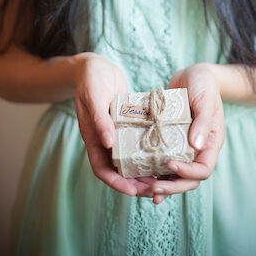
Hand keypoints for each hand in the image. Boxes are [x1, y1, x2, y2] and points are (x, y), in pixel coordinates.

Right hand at [72, 52, 152, 197]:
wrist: (96, 65)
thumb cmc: (91, 79)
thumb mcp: (94, 97)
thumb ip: (100, 119)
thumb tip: (110, 144)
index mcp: (93, 137)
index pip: (101, 169)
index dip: (116, 182)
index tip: (133, 191)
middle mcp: (105, 139)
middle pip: (118, 169)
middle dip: (135, 182)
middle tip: (155, 189)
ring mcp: (116, 132)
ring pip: (130, 158)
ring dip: (144, 169)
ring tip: (162, 176)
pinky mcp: (127, 123)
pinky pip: (137, 142)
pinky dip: (147, 150)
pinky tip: (164, 152)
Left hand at [136, 64, 224, 203]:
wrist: (194, 75)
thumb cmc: (204, 85)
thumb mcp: (205, 100)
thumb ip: (202, 121)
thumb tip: (196, 145)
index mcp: (210, 143)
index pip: (203, 169)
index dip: (188, 173)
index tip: (170, 165)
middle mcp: (197, 149)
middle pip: (188, 179)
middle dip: (171, 187)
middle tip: (153, 189)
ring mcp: (183, 146)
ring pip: (173, 175)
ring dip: (160, 184)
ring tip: (142, 188)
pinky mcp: (170, 140)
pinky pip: (162, 160)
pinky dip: (153, 171)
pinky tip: (140, 177)